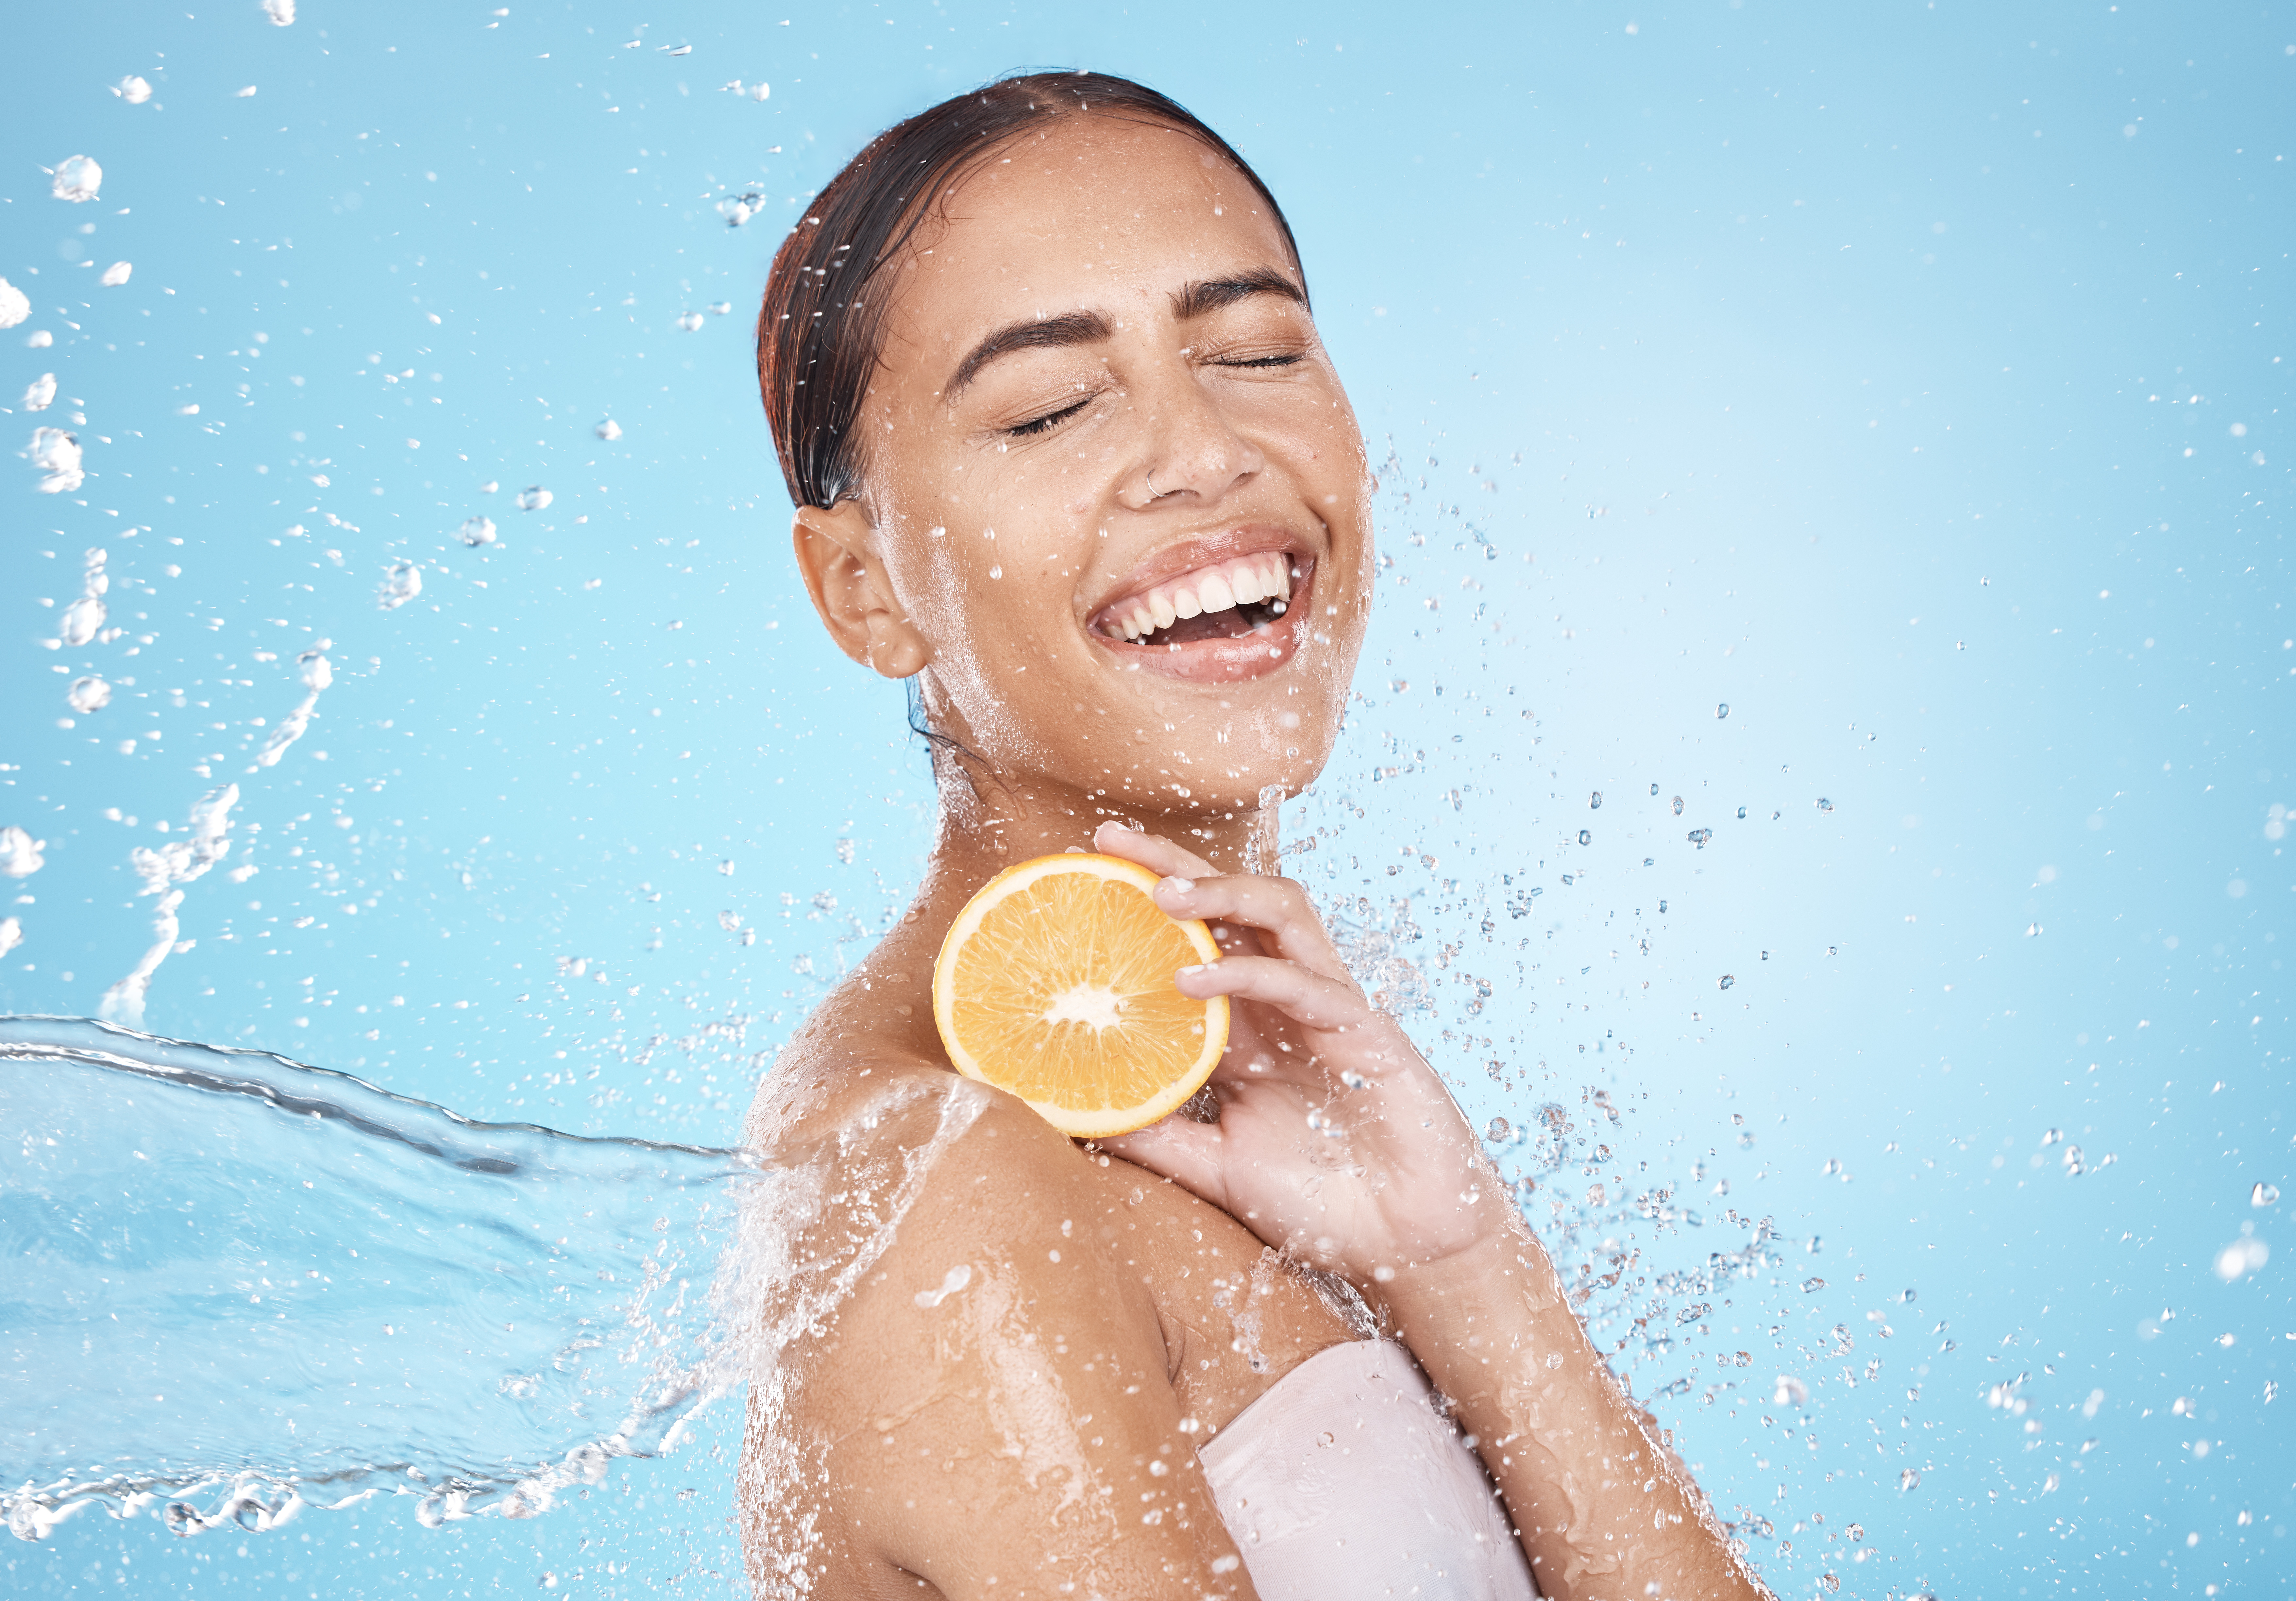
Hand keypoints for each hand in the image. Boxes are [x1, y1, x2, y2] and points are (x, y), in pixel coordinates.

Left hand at [1091, 821, 1510, 1288]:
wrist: (1407, 1245)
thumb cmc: (1321, 1203)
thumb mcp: (1215, 1165)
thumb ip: (1157, 1135)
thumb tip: (1072, 1118)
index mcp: (1248, 1029)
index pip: (1193, 942)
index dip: (1146, 904)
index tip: (1086, 874)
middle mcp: (1283, 1004)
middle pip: (1231, 907)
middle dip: (1174, 864)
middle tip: (1110, 840)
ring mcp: (1327, 1009)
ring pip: (1280, 914)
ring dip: (1221, 893)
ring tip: (1161, 892)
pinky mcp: (1365, 1031)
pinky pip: (1304, 981)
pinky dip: (1248, 973)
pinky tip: (1194, 981)